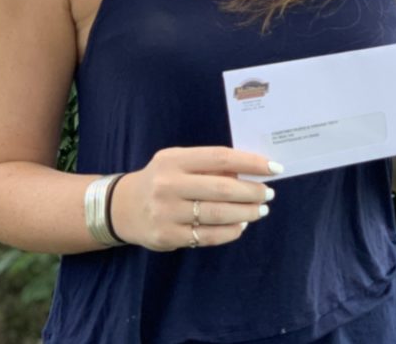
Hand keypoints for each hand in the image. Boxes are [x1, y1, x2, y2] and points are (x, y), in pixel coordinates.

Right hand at [111, 146, 279, 250]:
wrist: (122, 207)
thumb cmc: (161, 179)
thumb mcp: (178, 162)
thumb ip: (209, 165)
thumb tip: (249, 172)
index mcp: (174, 160)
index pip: (221, 157)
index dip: (250, 163)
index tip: (273, 168)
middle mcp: (168, 184)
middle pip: (222, 188)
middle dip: (252, 192)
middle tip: (268, 193)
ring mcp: (167, 212)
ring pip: (218, 214)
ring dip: (246, 213)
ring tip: (260, 210)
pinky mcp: (168, 236)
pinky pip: (208, 236)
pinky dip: (231, 232)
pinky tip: (241, 225)